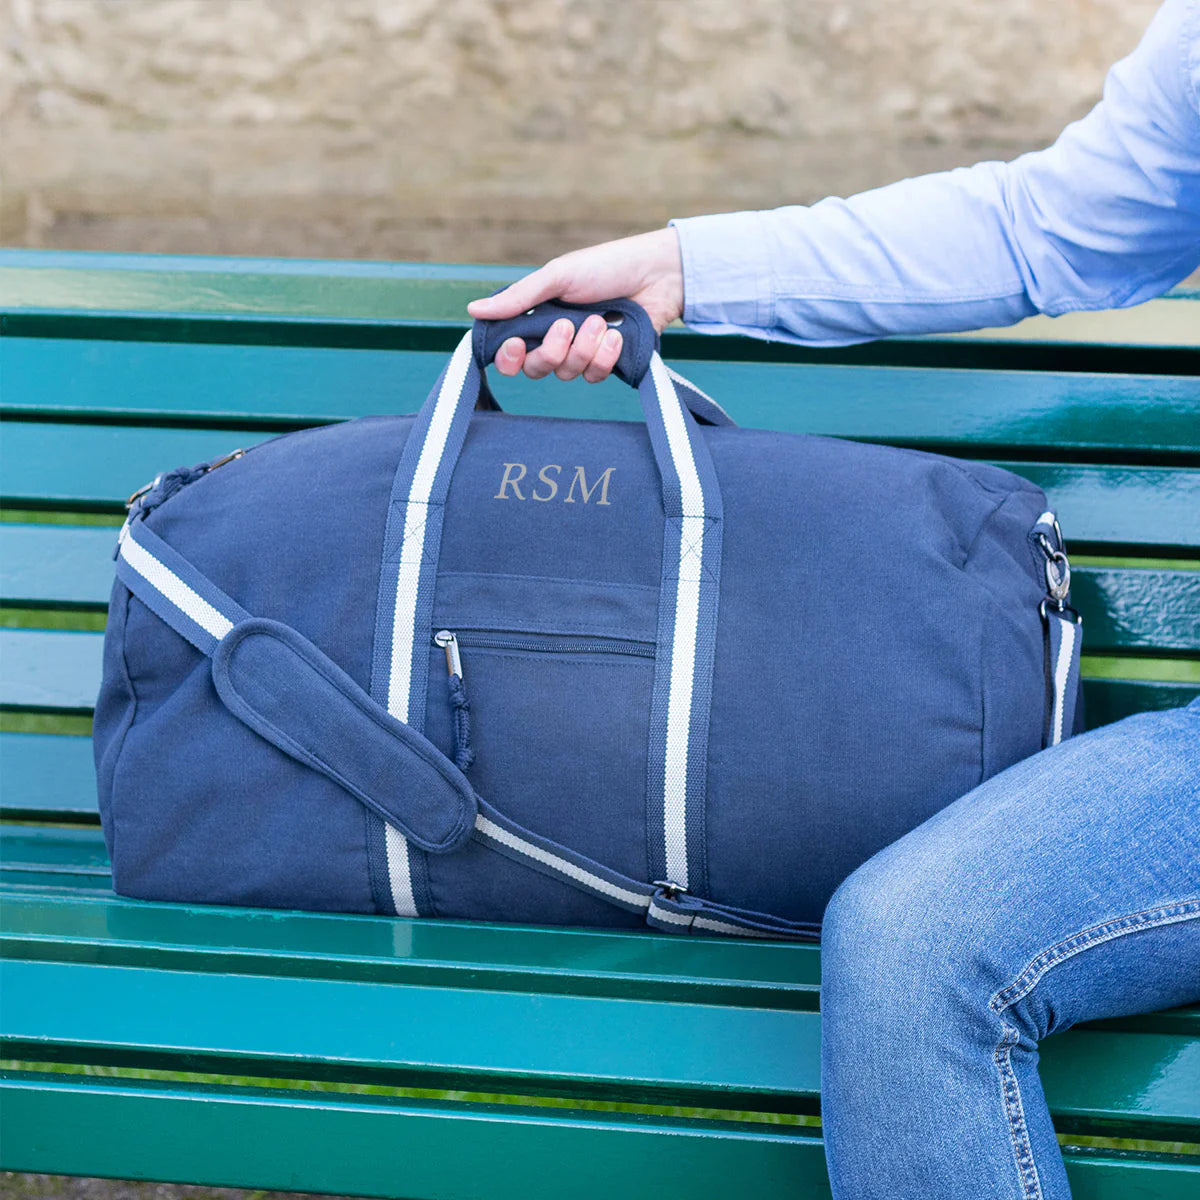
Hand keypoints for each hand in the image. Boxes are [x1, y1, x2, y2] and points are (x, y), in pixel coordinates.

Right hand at [466, 227, 683, 382]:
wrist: (657, 274)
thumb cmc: (606, 266)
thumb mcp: (557, 276)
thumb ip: (519, 298)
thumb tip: (473, 310)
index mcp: (537, 316)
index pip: (510, 352)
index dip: (508, 358)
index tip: (515, 345)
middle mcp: (557, 339)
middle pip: (535, 369)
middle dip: (552, 351)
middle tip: (567, 325)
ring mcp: (582, 353)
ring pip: (567, 374)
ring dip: (583, 349)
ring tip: (600, 321)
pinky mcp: (608, 363)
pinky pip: (594, 376)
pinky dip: (604, 357)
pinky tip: (616, 336)